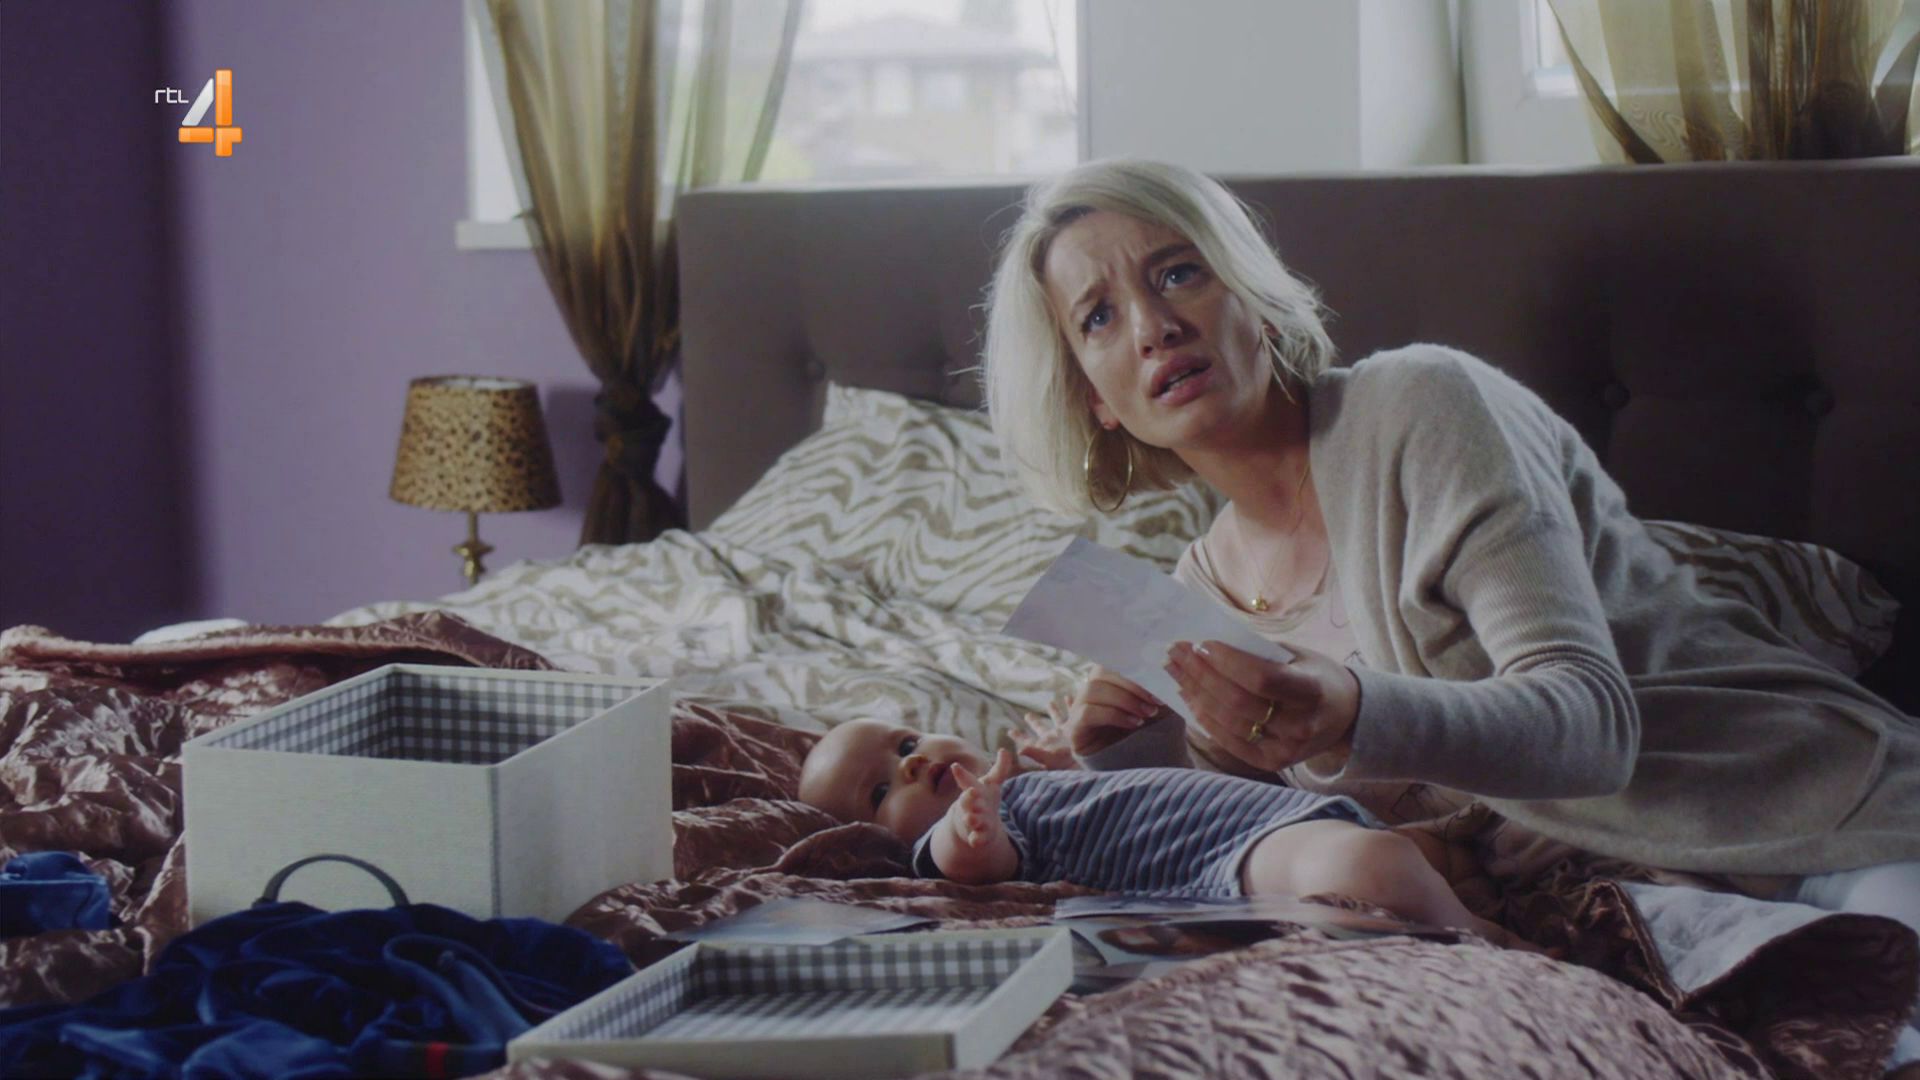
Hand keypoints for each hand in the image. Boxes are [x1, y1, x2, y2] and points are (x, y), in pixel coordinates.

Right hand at [945, 748, 1017, 847]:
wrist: (974, 823)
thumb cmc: (983, 798)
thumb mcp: (991, 783)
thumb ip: (1000, 768)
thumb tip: (1004, 750)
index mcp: (973, 790)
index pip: (967, 780)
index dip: (961, 774)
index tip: (956, 766)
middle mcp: (970, 805)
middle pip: (967, 801)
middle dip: (969, 798)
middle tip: (972, 793)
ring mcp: (973, 820)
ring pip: (970, 819)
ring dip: (971, 818)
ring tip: (971, 818)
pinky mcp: (978, 836)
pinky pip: (976, 838)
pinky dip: (976, 839)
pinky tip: (976, 841)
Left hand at [1010, 698, 1077, 769]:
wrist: (1089, 765)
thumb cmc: (1068, 764)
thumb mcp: (1049, 759)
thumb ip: (1034, 753)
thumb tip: (1018, 751)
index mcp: (1043, 746)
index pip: (1027, 741)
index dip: (1018, 736)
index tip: (1010, 731)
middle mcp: (1053, 739)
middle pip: (1041, 728)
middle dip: (1034, 721)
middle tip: (1027, 715)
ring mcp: (1065, 734)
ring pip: (1057, 719)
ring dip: (1054, 710)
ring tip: (1050, 702)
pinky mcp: (1078, 729)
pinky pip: (1074, 714)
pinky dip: (1071, 705)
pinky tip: (1070, 697)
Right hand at [1066, 666, 1166, 755]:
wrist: (1146, 772)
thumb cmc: (1150, 738)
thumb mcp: (1155, 708)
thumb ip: (1153, 688)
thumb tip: (1158, 664)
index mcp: (1106, 686)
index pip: (1109, 665)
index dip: (1133, 671)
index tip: (1158, 685)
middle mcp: (1088, 696)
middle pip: (1099, 674)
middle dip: (1130, 686)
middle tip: (1154, 702)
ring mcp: (1077, 713)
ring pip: (1092, 690)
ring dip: (1123, 699)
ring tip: (1146, 715)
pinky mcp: (1074, 732)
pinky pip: (1087, 712)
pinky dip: (1113, 714)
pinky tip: (1133, 724)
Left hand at [1162, 639, 1357, 772]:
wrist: (1346, 715)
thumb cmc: (1316, 676)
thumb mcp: (1299, 656)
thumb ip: (1260, 652)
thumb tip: (1209, 645)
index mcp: (1311, 691)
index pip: (1261, 678)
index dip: (1227, 661)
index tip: (1201, 644)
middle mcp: (1300, 725)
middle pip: (1238, 701)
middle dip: (1200, 674)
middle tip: (1176, 653)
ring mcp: (1286, 749)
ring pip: (1229, 723)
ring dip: (1195, 695)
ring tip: (1176, 672)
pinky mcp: (1272, 763)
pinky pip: (1230, 742)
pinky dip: (1205, 720)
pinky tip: (1190, 699)